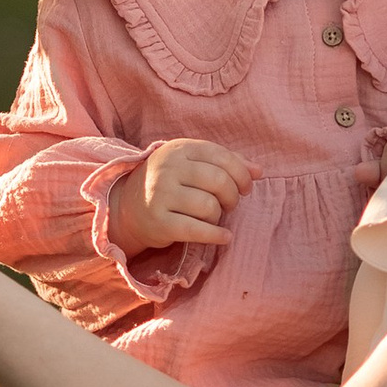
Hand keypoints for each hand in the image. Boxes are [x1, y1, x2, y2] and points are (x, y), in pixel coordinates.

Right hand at [111, 137, 252, 255]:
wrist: (128, 207)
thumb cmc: (170, 183)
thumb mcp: (193, 164)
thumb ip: (226, 163)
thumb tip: (258, 171)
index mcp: (179, 149)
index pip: (222, 157)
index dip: (241, 174)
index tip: (246, 187)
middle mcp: (168, 169)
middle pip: (219, 181)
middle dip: (232, 196)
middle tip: (230, 204)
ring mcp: (161, 195)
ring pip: (209, 206)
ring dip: (219, 216)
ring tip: (214, 217)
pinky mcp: (159, 222)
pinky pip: (197, 230)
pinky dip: (217, 235)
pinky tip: (224, 237)